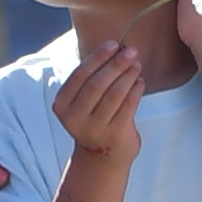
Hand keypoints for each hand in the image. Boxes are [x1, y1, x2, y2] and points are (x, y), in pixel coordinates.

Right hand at [54, 32, 147, 173]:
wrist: (102, 157)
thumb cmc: (93, 119)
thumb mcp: (83, 102)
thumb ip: (91, 79)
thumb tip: (115, 48)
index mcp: (61, 106)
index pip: (79, 76)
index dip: (97, 57)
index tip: (113, 43)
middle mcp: (75, 118)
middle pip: (97, 84)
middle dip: (116, 64)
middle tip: (131, 51)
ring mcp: (94, 128)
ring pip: (114, 95)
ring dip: (128, 76)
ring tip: (137, 64)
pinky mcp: (115, 135)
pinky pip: (128, 106)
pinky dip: (135, 90)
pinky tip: (140, 81)